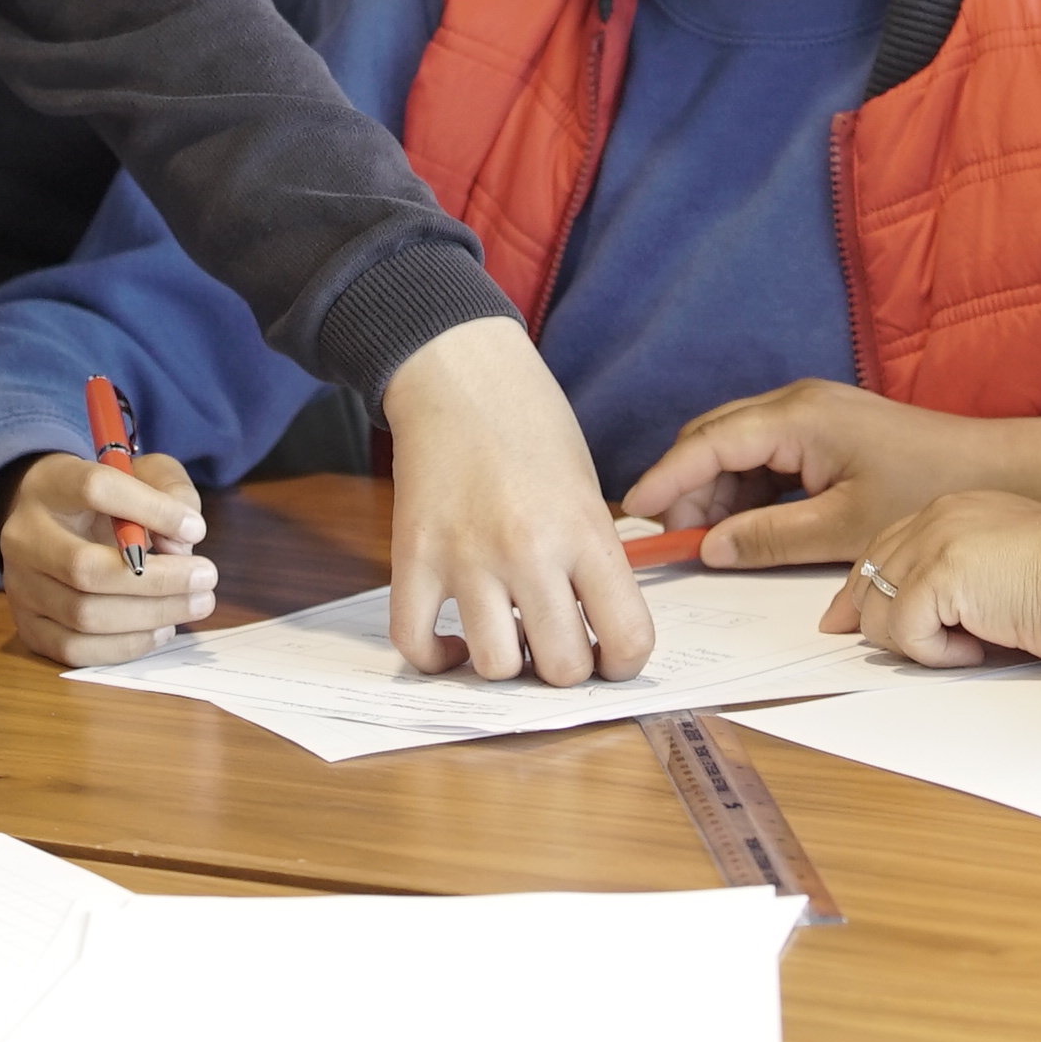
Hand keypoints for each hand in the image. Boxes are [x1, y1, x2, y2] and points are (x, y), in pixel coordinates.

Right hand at [0, 450, 213, 664]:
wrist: (53, 521)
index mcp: (51, 483)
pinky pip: (75, 649)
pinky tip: (161, 629)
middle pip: (84, 567)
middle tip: (207, 577)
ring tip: (195, 603)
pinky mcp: (27, 626)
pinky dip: (126, 645)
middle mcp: (24, 536)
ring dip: (150, 615)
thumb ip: (171, 493)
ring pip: (83, 614)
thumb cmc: (108, 498)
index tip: (196, 529)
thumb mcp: (143, 473)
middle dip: (157, 580)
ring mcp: (19, 586)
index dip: (151, 509)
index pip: (95, 489)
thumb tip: (182, 545)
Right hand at [380, 316, 651, 684]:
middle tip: (555, 645)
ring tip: (506, 636)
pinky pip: (415, 642)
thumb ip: (595, 561)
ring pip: (494, 667)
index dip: (624, 663)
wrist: (460, 372)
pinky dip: (435, 657)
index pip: (627, 639)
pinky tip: (452, 642)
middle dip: (565, 669)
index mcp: (586, 531)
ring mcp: (466, 557)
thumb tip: (597, 635)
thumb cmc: (532, 425)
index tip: (611, 656)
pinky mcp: (413, 556)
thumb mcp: (588, 489)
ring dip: (504, 663)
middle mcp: (529, 550)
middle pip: (561, 668)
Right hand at [620, 379, 1040, 571]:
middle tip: (676, 542)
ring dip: (717, 492)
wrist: (996, 469)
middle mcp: (796, 403)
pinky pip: (767, 455)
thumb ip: (770, 538)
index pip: (707, 444)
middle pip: (714, 440)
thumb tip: (711, 548)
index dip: (665, 480)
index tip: (634, 515)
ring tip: (711, 543)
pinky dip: (748, 490)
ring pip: (737, 449)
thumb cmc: (927, 490)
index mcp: (797, 417)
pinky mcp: (825, 430)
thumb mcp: (844, 528)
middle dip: (687, 489)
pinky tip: (747, 528)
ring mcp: (811, 414)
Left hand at [828, 490, 1040, 670]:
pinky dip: (938, 654)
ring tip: (970, 644)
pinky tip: (978, 648)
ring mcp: (935, 542)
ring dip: (918, 643)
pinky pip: (906, 632)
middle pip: (870, 575)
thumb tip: (920, 619)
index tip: (847, 619)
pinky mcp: (939, 575)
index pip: (886, 547)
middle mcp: (937, 518)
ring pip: (879, 610)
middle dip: (868, 619)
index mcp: (953, 511)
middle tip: (884, 649)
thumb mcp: (1003, 571)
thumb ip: (958, 580)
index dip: (864, 587)